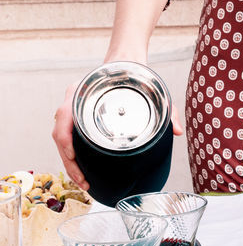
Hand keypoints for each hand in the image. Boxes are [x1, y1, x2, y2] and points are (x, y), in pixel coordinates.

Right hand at [52, 80, 181, 191]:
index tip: (74, 157)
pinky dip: (71, 157)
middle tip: (84, 182)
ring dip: (69, 163)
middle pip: (60, 134)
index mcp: (83, 92)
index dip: (66, 140)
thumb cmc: (135, 79)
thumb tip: (178, 132)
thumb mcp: (152, 94)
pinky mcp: (76, 119)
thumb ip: (168, 111)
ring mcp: (72, 110)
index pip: (65, 117)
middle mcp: (73, 100)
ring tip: (84, 182)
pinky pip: (67, 139)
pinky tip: (82, 171)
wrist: (125, 64)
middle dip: (69, 162)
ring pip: (61, 140)